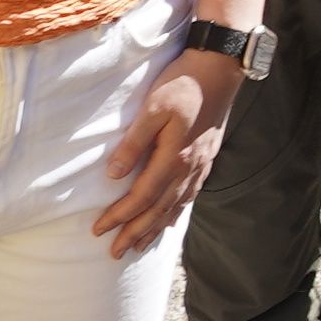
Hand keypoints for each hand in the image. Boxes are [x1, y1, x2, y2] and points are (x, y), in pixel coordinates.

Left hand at [101, 43, 247, 254]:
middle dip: (136, 233)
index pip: (142, 197)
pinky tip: (170, 219)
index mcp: (175, 156)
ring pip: (176, 206)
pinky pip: (190, 195)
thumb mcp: (153, 106)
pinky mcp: (207, 157)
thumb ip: (134, 141)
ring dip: (155, 228)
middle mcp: (190, 167)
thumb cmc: (183, 83)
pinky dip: (177, 212)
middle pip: (159, 210)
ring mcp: (201, 164)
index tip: (99, 229)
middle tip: (115, 252)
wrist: (220, 68)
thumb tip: (114, 174)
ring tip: (139, 245)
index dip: (120, 216)